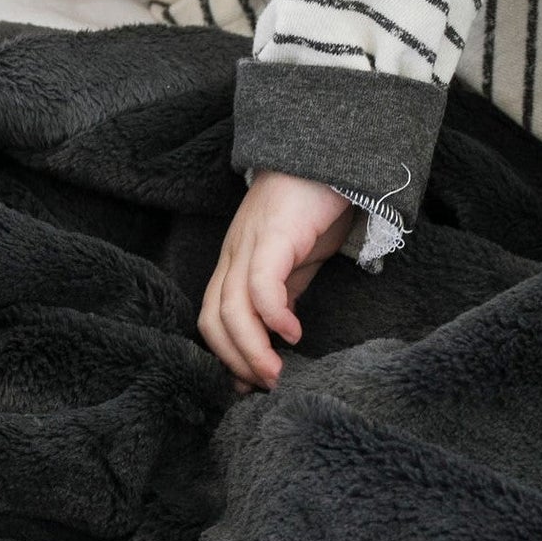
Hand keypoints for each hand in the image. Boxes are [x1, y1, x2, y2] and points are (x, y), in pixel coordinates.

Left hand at [199, 171, 354, 391]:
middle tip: (263, 387)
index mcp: (234, 266)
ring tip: (276, 373)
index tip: (249, 385)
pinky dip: (272, 317)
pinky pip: (261, 284)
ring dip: (252, 350)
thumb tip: (280, 335)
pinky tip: (292, 334)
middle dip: (235, 362)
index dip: (227, 357)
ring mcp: (248, 245)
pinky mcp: (273, 235)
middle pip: (213, 321)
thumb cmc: (313, 208)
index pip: (213, 320)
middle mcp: (232, 256)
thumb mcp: (295, 263)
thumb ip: (283, 294)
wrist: (329, 153)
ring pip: (231, 310)